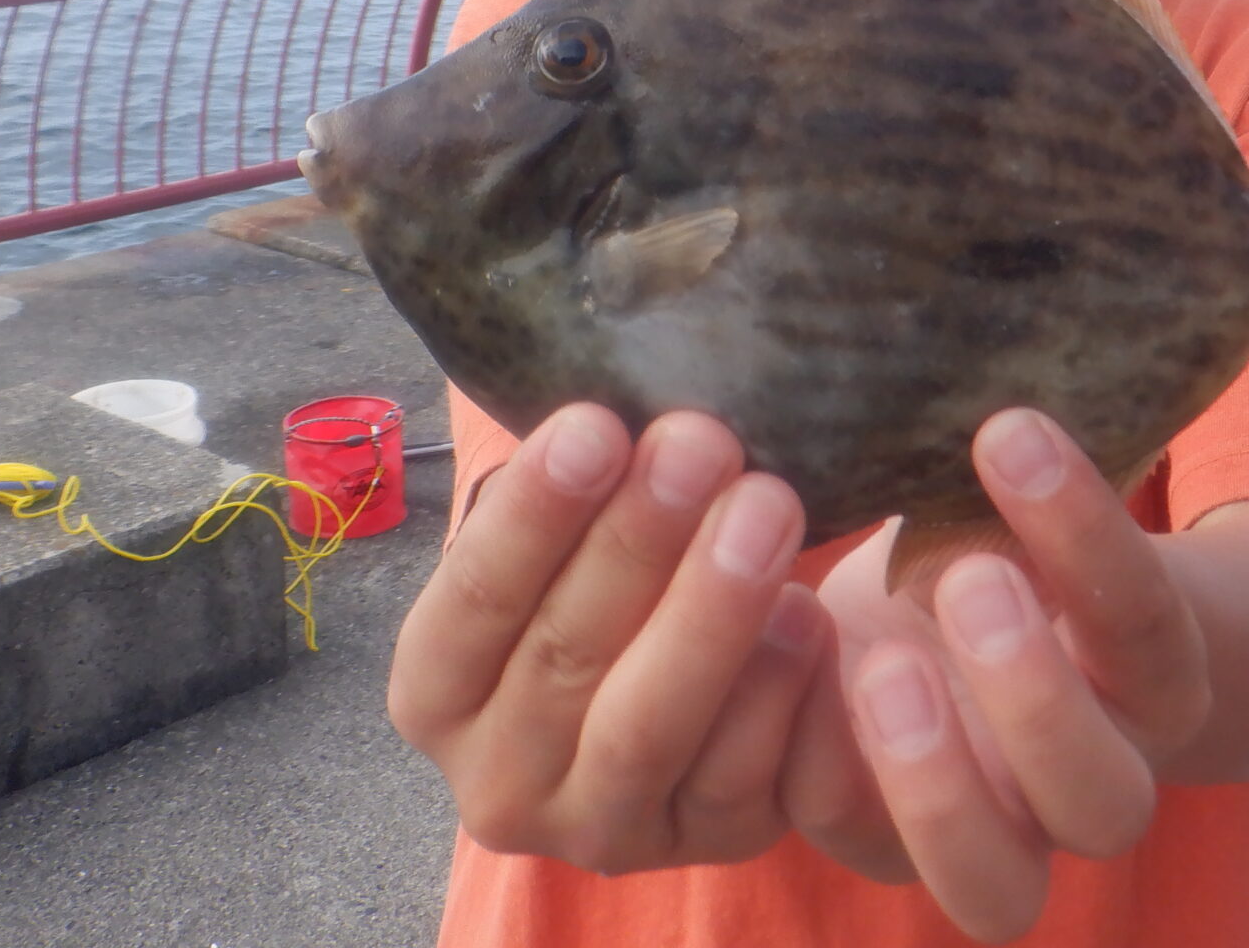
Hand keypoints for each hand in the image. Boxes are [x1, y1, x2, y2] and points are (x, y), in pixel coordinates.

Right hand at [386, 405, 829, 873]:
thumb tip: (622, 405)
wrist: (690, 666)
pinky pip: (749, 778)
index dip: (532, 514)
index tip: (595, 423)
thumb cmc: (611, 570)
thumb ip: (576, 487)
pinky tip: (813, 610)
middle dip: (637, 541)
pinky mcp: (712, 844)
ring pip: (650, 729)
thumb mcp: (564, 536)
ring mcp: (607, 829)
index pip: (471, 603)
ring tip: (767, 505)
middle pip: (564, 660)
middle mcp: (502, 783)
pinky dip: (781, 689)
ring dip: (713, 610)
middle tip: (702, 442)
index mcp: (436, 694)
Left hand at [783, 411, 1212, 941]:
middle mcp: (1092, 781)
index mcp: (1152, 678)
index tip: (1008, 432)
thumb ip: (1013, 480)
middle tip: (966, 577)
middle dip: (1037, 698)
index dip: (1085, 534)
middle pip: (1104, 805)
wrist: (958, 606)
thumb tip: (977, 402)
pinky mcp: (883, 845)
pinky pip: (851, 836)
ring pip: (995, 889)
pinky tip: (787, 658)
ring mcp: (992, 835)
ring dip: (935, 786)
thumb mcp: (1017, 502)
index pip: (1143, 622)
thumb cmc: (998, 527)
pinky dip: (810, 759)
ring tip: (881, 665)